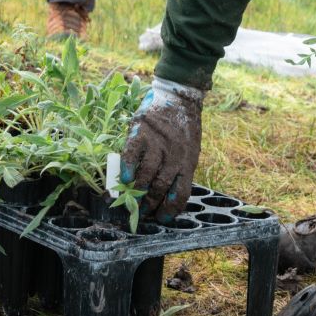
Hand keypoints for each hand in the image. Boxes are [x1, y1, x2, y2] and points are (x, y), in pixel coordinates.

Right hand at [118, 76, 204, 219]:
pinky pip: (132, 154)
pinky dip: (127, 168)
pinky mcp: (142, 132)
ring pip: (146, 174)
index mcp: (188, 162)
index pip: (181, 193)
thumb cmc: (184, 128)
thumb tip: (166, 195)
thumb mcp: (190, 150)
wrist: (179, 97)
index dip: (170, 209)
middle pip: (161, 187)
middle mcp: (174, 155)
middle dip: (150, 203)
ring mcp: (157, 143)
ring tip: (132, 199)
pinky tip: (125, 179)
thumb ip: (179, 170)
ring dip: (138, 190)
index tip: (162, 218)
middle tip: (142, 212)